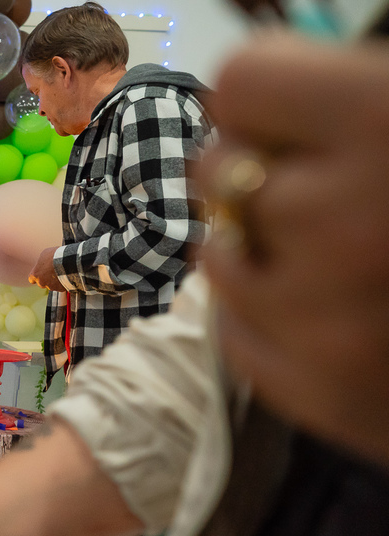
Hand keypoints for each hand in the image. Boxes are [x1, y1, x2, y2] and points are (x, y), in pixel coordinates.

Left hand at [28, 246, 62, 290]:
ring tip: (62, 272)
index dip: (37, 276)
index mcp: (35, 274)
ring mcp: (51, 287)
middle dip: (47, 279)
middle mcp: (41, 283)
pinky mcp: (60, 289)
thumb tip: (43, 263)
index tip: (40, 273)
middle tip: (53, 271)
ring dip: (55, 280)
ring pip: (52, 285)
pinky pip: (61, 287)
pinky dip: (63, 283)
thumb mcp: (44, 254)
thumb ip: (42, 262)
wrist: (67, 261)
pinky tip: (66, 276)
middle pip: (42, 283)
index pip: (31, 279)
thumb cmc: (54, 256)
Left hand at [201, 36, 388, 467]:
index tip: (294, 117)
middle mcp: (345, 221)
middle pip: (221, 170)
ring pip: (219, 255)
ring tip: (338, 255)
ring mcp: (325, 319)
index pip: (244, 85)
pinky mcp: (318, 394)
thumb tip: (256, 110)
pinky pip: (234, 331)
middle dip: (263, 172)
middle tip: (322, 188)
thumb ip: (353, 105)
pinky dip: (268, 317)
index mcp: (388, 124)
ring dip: (259, 248)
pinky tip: (331, 309)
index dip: (271, 100)